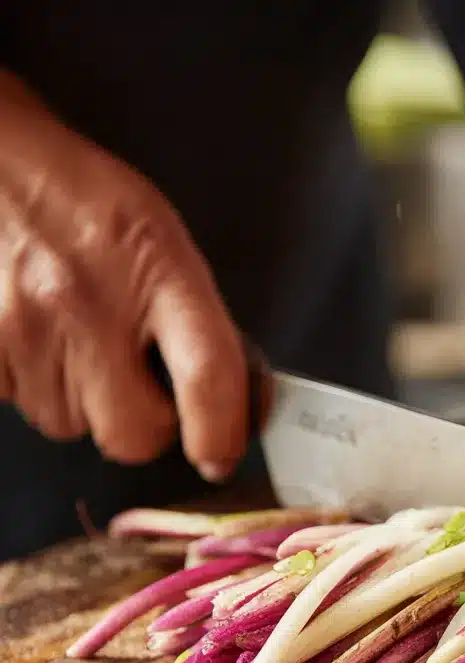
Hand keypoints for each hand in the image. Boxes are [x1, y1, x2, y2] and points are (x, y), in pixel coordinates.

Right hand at [0, 73, 247, 480]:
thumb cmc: (84, 201)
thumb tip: (237, 404)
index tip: (221, 455)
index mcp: (158, 271)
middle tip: (140, 388)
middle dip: (144, 427)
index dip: (221, 434)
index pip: (207, 377)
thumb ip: (200, 324)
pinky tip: (40, 339)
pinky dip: (34, 385)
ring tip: (78, 341)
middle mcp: (89, 304)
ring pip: (70, 426)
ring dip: (83, 403)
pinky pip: (18, 405)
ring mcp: (23, 326)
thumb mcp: (164, 244)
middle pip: (132, 435)